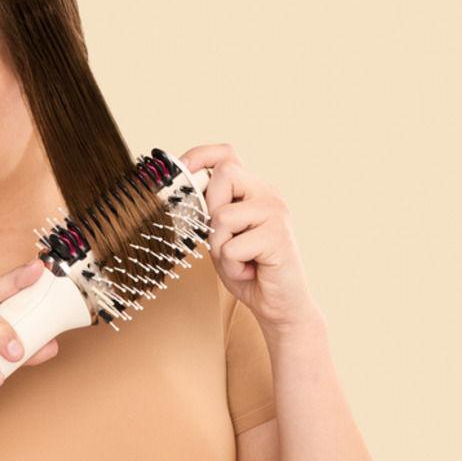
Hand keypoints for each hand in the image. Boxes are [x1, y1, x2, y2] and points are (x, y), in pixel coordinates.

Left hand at [178, 143, 322, 333]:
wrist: (280, 305)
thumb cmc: (247, 268)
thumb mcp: (220, 234)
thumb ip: (209, 211)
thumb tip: (182, 188)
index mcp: (254, 190)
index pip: (228, 154)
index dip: (200, 155)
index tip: (181, 169)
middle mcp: (269, 194)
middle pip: (224, 175)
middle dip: (210, 210)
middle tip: (223, 238)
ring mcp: (276, 212)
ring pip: (222, 215)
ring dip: (219, 246)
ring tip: (238, 259)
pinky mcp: (278, 236)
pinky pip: (231, 246)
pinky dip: (231, 266)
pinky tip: (249, 271)